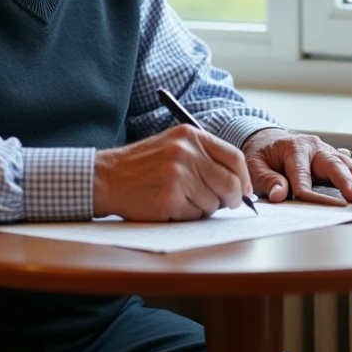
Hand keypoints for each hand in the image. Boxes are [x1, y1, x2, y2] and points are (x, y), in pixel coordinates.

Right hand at [93, 125, 253, 220]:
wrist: (107, 177)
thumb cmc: (142, 165)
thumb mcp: (173, 145)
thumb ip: (203, 155)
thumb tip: (239, 181)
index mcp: (190, 136)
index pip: (234, 157)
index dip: (244, 177)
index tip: (244, 189)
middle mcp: (185, 153)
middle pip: (230, 182)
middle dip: (232, 198)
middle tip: (226, 204)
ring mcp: (177, 176)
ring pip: (213, 203)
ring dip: (204, 208)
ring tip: (184, 200)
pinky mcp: (168, 199)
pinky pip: (195, 215)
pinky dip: (188, 216)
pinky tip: (171, 206)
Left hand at [241, 128, 351, 205]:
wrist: (269, 139)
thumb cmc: (262, 155)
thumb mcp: (255, 165)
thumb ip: (267, 180)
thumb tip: (280, 195)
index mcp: (293, 148)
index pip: (301, 175)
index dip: (306, 193)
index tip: (314, 206)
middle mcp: (316, 148)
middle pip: (334, 167)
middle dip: (347, 182)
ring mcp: (330, 152)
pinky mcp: (339, 159)